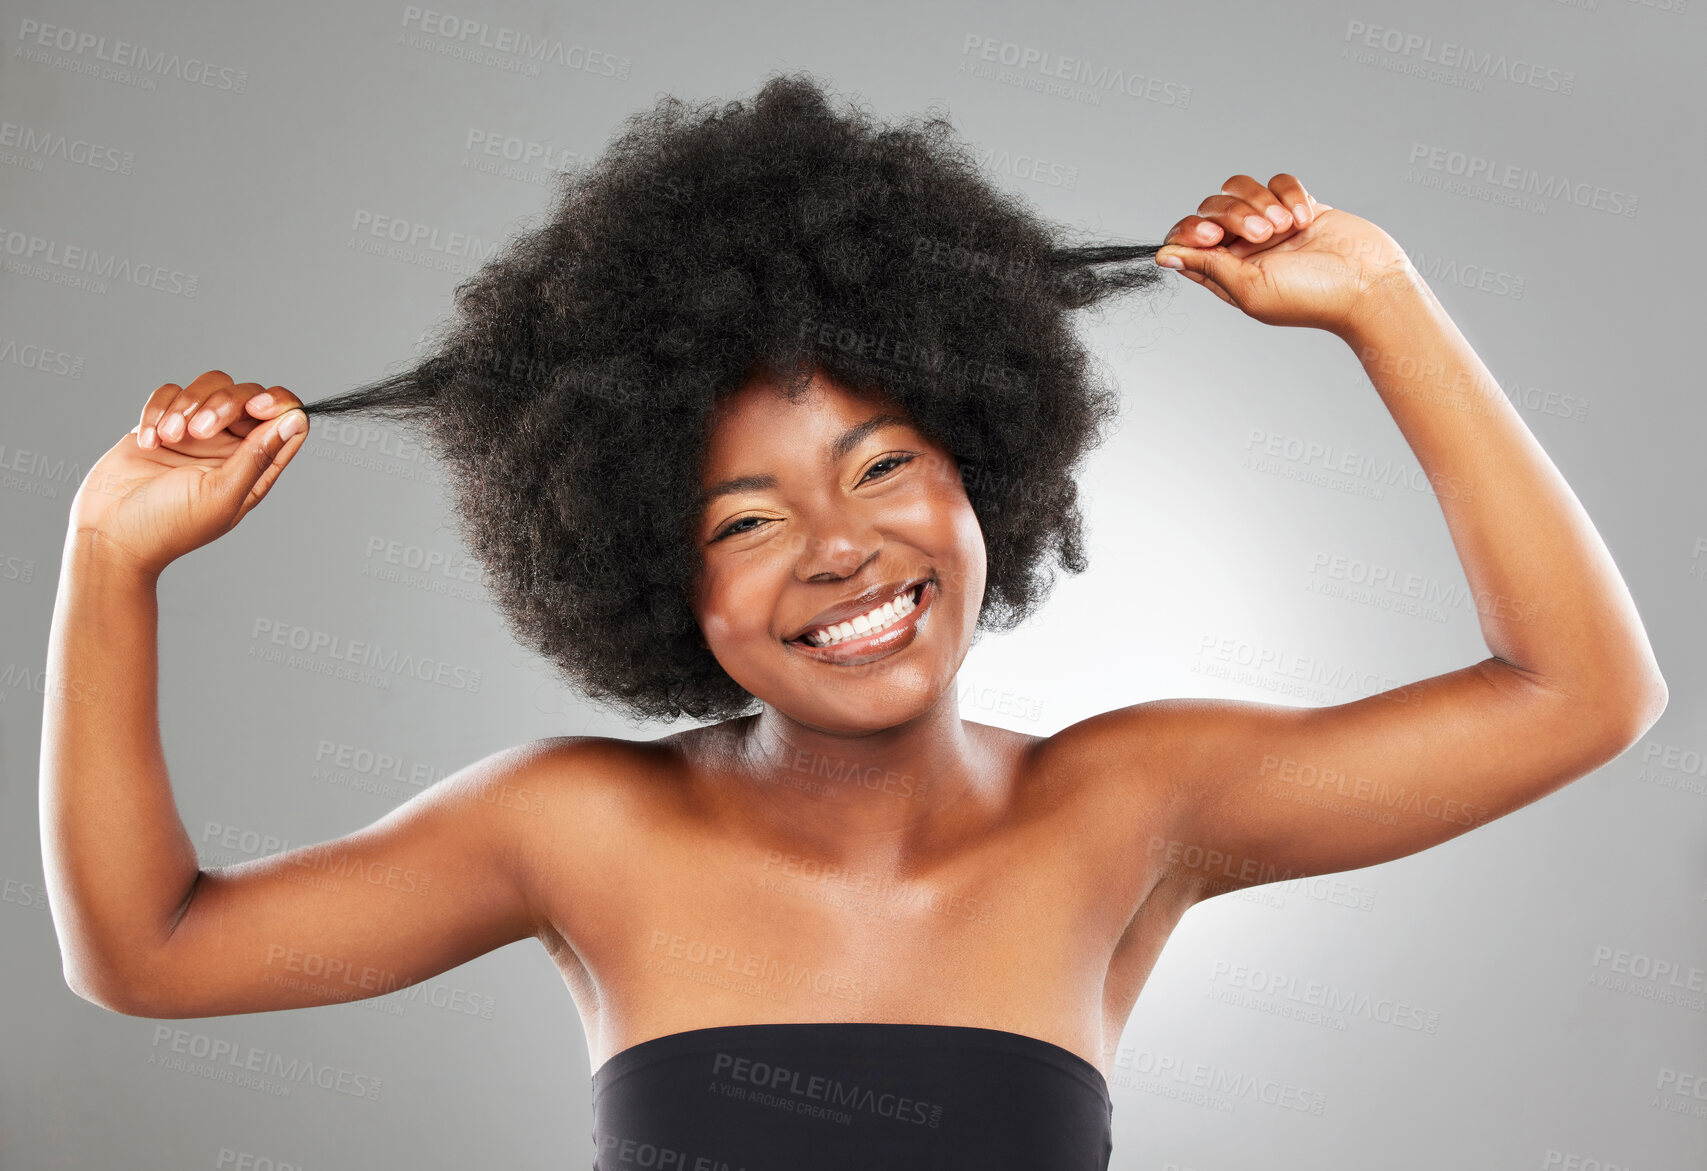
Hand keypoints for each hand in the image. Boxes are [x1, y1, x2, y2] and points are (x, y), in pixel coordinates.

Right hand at [69, 370, 308, 575]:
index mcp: (256, 466)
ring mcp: (196, 433)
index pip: (286, 419)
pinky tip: (149, 441)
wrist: (110, 532)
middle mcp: (231, 446)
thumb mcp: (222, 493)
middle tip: (197, 431)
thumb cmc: (169, 525)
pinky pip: (169, 392)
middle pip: (246, 395)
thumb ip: (258, 455)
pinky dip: (157, 410)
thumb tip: (295, 420)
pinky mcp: (162, 422)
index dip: (278, 404)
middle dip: (222, 403)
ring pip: (208, 385)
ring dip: (186, 405)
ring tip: (170, 437)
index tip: (255, 408)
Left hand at [1155, 173, 1416, 334]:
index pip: (1185, 240)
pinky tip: (1305, 218)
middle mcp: (1242, 247)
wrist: (1368, 284)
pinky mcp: (1299, 205)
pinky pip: (1278, 182)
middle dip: (1233, 214)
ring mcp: (1270, 224)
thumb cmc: (1311, 297)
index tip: (1211, 236)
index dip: (1190, 231)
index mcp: (1224, 272)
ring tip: (1285, 226)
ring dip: (1260, 201)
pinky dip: (1289, 194)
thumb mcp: (1249, 288)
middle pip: (1211, 208)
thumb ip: (1206, 266)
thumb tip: (1164, 256)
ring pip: (1241, 188)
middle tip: (1262, 234)